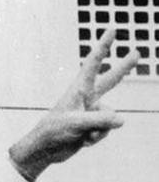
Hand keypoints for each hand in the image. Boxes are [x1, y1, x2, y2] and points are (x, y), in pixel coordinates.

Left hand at [9, 28, 139, 181]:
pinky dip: (97, 138)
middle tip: (137, 53)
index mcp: (79, 89)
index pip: (93, 64)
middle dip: (123, 68)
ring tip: (81, 134)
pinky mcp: (92, 126)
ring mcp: (90, 112)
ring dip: (99, 130)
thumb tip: (122, 120)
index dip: (104, 46)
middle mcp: (86, 98)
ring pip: (110, 118)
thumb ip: (100, 120)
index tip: (113, 30)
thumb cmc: (53, 132)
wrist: (44, 151)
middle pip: (110, 80)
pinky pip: (105, 130)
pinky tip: (83, 141)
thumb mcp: (76, 124)